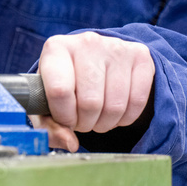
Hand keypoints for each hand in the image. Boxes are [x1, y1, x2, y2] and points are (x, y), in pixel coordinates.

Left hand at [35, 32, 154, 151]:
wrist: (94, 60)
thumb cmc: (65, 83)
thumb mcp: (46, 102)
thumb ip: (48, 127)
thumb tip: (70, 144)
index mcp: (56, 48)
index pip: (60, 91)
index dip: (64, 116)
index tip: (66, 120)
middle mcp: (86, 42)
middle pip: (90, 102)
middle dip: (85, 122)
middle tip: (82, 120)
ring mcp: (115, 47)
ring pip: (115, 106)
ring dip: (105, 123)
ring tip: (97, 116)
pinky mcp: (140, 55)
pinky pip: (137, 101)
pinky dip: (126, 117)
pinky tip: (115, 111)